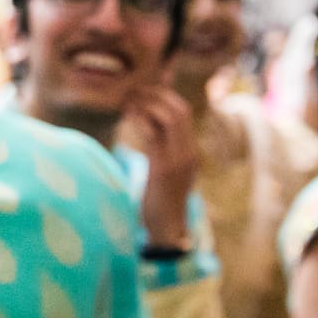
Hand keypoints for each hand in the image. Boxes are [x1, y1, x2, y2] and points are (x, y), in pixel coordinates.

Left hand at [121, 85, 198, 246]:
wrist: (167, 229)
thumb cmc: (162, 200)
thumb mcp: (168, 172)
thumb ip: (163, 151)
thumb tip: (151, 130)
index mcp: (190, 151)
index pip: (184, 112)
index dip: (165, 95)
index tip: (144, 88)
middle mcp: (188, 153)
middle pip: (180, 110)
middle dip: (156, 95)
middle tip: (133, 90)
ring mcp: (178, 161)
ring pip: (169, 118)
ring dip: (147, 104)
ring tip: (128, 100)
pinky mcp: (162, 169)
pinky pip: (153, 135)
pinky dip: (140, 120)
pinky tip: (127, 115)